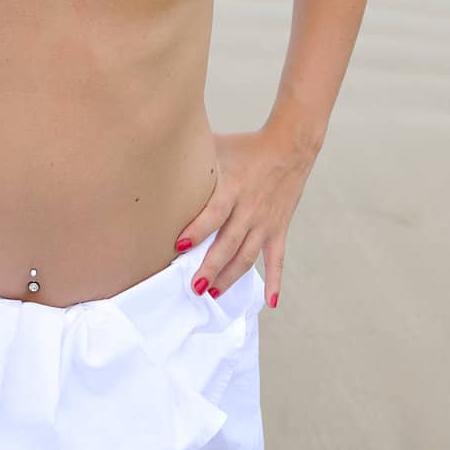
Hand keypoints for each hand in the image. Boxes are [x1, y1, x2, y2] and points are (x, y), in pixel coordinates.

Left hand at [173, 126, 316, 309]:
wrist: (290, 147)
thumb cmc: (247, 147)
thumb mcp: (218, 146)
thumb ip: (194, 155)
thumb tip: (160, 151)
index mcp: (233, 187)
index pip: (214, 213)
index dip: (198, 230)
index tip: (180, 246)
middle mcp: (250, 208)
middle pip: (228, 243)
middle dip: (211, 267)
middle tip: (194, 286)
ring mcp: (265, 222)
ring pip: (247, 256)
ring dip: (230, 277)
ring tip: (213, 293)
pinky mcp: (279, 229)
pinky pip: (277, 259)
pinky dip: (275, 281)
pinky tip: (270, 302)